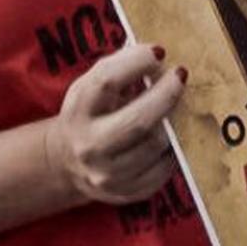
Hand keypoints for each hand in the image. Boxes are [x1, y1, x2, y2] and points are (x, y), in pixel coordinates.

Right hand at [45, 44, 182, 204]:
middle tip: (180, 76)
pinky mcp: (126, 194)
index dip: (136, 62)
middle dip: (165, 95)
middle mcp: (89, 145)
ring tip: (175, 106)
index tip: (159, 51)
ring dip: (172, 122)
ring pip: (155, 145)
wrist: (66, 162)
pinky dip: (172, 150)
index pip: (106, 82)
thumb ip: (119, 70)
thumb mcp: (91, 87)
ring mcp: (107, 174)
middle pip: (138, 121)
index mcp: (78, 110)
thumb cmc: (89, 113)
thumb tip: (157, 56)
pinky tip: (170, 135)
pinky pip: (163, 170)